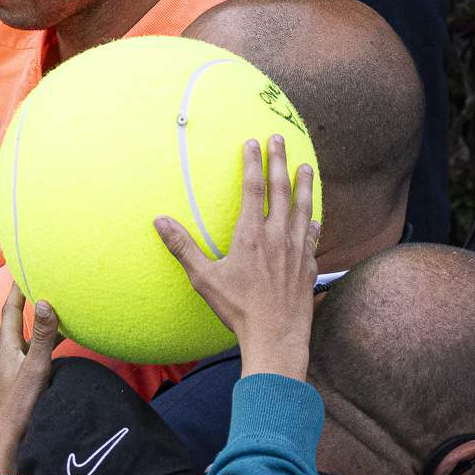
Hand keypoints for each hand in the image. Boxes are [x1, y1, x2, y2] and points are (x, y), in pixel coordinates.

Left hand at [0, 285, 58, 474]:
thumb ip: (41, 336)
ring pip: (32, 336)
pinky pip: (39, 352)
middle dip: (30, 298)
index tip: (23, 265)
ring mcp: (16, 367)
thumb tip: (43, 302)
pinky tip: (64, 344)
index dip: (16, 286)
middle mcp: (10, 353)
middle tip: (44, 278)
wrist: (6, 443)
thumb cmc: (17, 408)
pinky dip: (51, 342)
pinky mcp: (25, 381)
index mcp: (7, 346)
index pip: (10, 308)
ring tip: (60, 305)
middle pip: (20, 318)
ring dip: (43, 321)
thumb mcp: (34, 368)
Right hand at [155, 136, 316, 380]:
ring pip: (302, 208)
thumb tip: (160, 221)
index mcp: (251, 235)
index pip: (253, 188)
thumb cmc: (238, 309)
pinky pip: (311, 235)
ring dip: (304, 184)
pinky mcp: (307, 265)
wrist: (276, 336)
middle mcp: (277, 236)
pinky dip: (312, 220)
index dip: (253, 162)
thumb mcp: (204, 278)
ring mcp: (296, 250)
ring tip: (306, 166)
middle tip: (281, 139)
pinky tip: (314, 215)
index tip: (253, 142)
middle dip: (280, 161)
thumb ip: (183, 247)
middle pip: (281, 189)